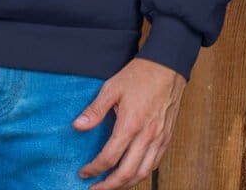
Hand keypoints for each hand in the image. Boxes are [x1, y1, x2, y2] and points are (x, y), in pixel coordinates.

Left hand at [72, 57, 184, 187]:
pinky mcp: (166, 138)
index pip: (110, 157)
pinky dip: (141, 175)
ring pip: (142, 173)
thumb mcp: (112, 88)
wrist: (167, 68)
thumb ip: (95, 110)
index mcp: (131, 124)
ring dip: (126, 184)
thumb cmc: (139, 75)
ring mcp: (159, 139)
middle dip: (109, 186)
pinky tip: (131, 174)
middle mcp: (147, 136)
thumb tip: (78, 126)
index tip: (84, 173)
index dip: (95, 169)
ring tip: (111, 186)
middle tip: (95, 189)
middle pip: (127, 173)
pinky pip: (154, 165)